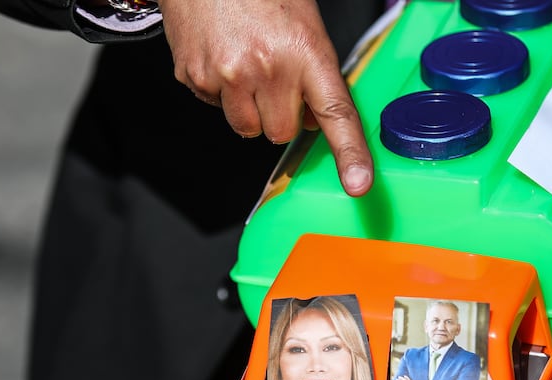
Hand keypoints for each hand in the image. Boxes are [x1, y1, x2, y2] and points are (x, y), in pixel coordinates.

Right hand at [160, 0, 372, 195]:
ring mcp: (226, 76)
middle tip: (277, 80)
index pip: (335, 111)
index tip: (358, 184)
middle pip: (282, 132)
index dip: (349, 152)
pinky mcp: (194, 78)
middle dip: (283, 115)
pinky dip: (221, 93)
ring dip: (251, 109)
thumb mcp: (304, 24)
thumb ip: (315, 75)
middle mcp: (266, 67)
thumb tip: (316, 123)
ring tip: (247, 67)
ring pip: (248, 129)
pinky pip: (216, 109)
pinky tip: (222, 57)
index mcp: (304, 51)